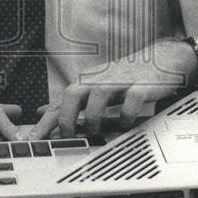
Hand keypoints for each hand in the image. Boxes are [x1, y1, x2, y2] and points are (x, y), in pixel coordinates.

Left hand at [28, 40, 197, 138]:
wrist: (163, 58)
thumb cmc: (127, 76)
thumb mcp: (95, 85)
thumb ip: (72, 100)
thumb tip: (44, 111)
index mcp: (88, 81)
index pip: (61, 101)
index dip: (46, 120)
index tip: (34, 139)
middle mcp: (100, 79)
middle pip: (73, 94)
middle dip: (66, 118)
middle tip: (65, 137)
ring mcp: (121, 81)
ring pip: (98, 95)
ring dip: (93, 117)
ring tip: (95, 131)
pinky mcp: (141, 85)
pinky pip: (131, 100)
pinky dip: (126, 115)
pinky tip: (126, 124)